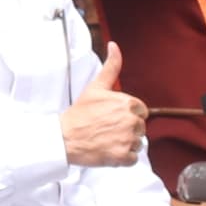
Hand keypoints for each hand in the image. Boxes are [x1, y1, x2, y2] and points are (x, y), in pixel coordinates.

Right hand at [60, 44, 147, 165]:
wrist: (64, 137)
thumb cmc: (79, 113)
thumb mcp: (96, 87)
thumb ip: (111, 66)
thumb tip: (114, 45)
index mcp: (128, 103)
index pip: (141, 111)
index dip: (127, 115)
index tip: (112, 118)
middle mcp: (130, 121)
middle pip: (140, 128)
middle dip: (127, 130)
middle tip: (107, 130)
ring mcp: (127, 140)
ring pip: (137, 144)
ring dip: (125, 144)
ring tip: (107, 141)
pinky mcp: (122, 157)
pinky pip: (132, 159)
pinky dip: (122, 158)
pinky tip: (108, 151)